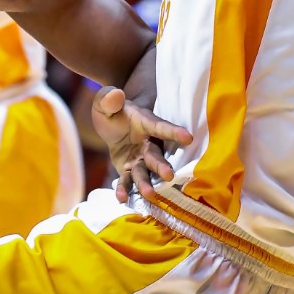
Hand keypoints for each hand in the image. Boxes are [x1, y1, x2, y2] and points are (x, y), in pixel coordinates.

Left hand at [91, 86, 192, 204]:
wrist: (113, 125)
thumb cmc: (113, 111)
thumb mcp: (105, 102)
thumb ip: (108, 99)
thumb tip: (116, 95)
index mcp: (145, 123)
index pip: (161, 126)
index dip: (173, 131)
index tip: (188, 137)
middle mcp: (147, 143)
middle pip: (156, 156)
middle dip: (162, 165)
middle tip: (169, 175)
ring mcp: (139, 159)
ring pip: (145, 172)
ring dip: (147, 183)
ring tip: (150, 194)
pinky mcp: (129, 170)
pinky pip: (127, 181)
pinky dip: (125, 190)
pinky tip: (121, 199)